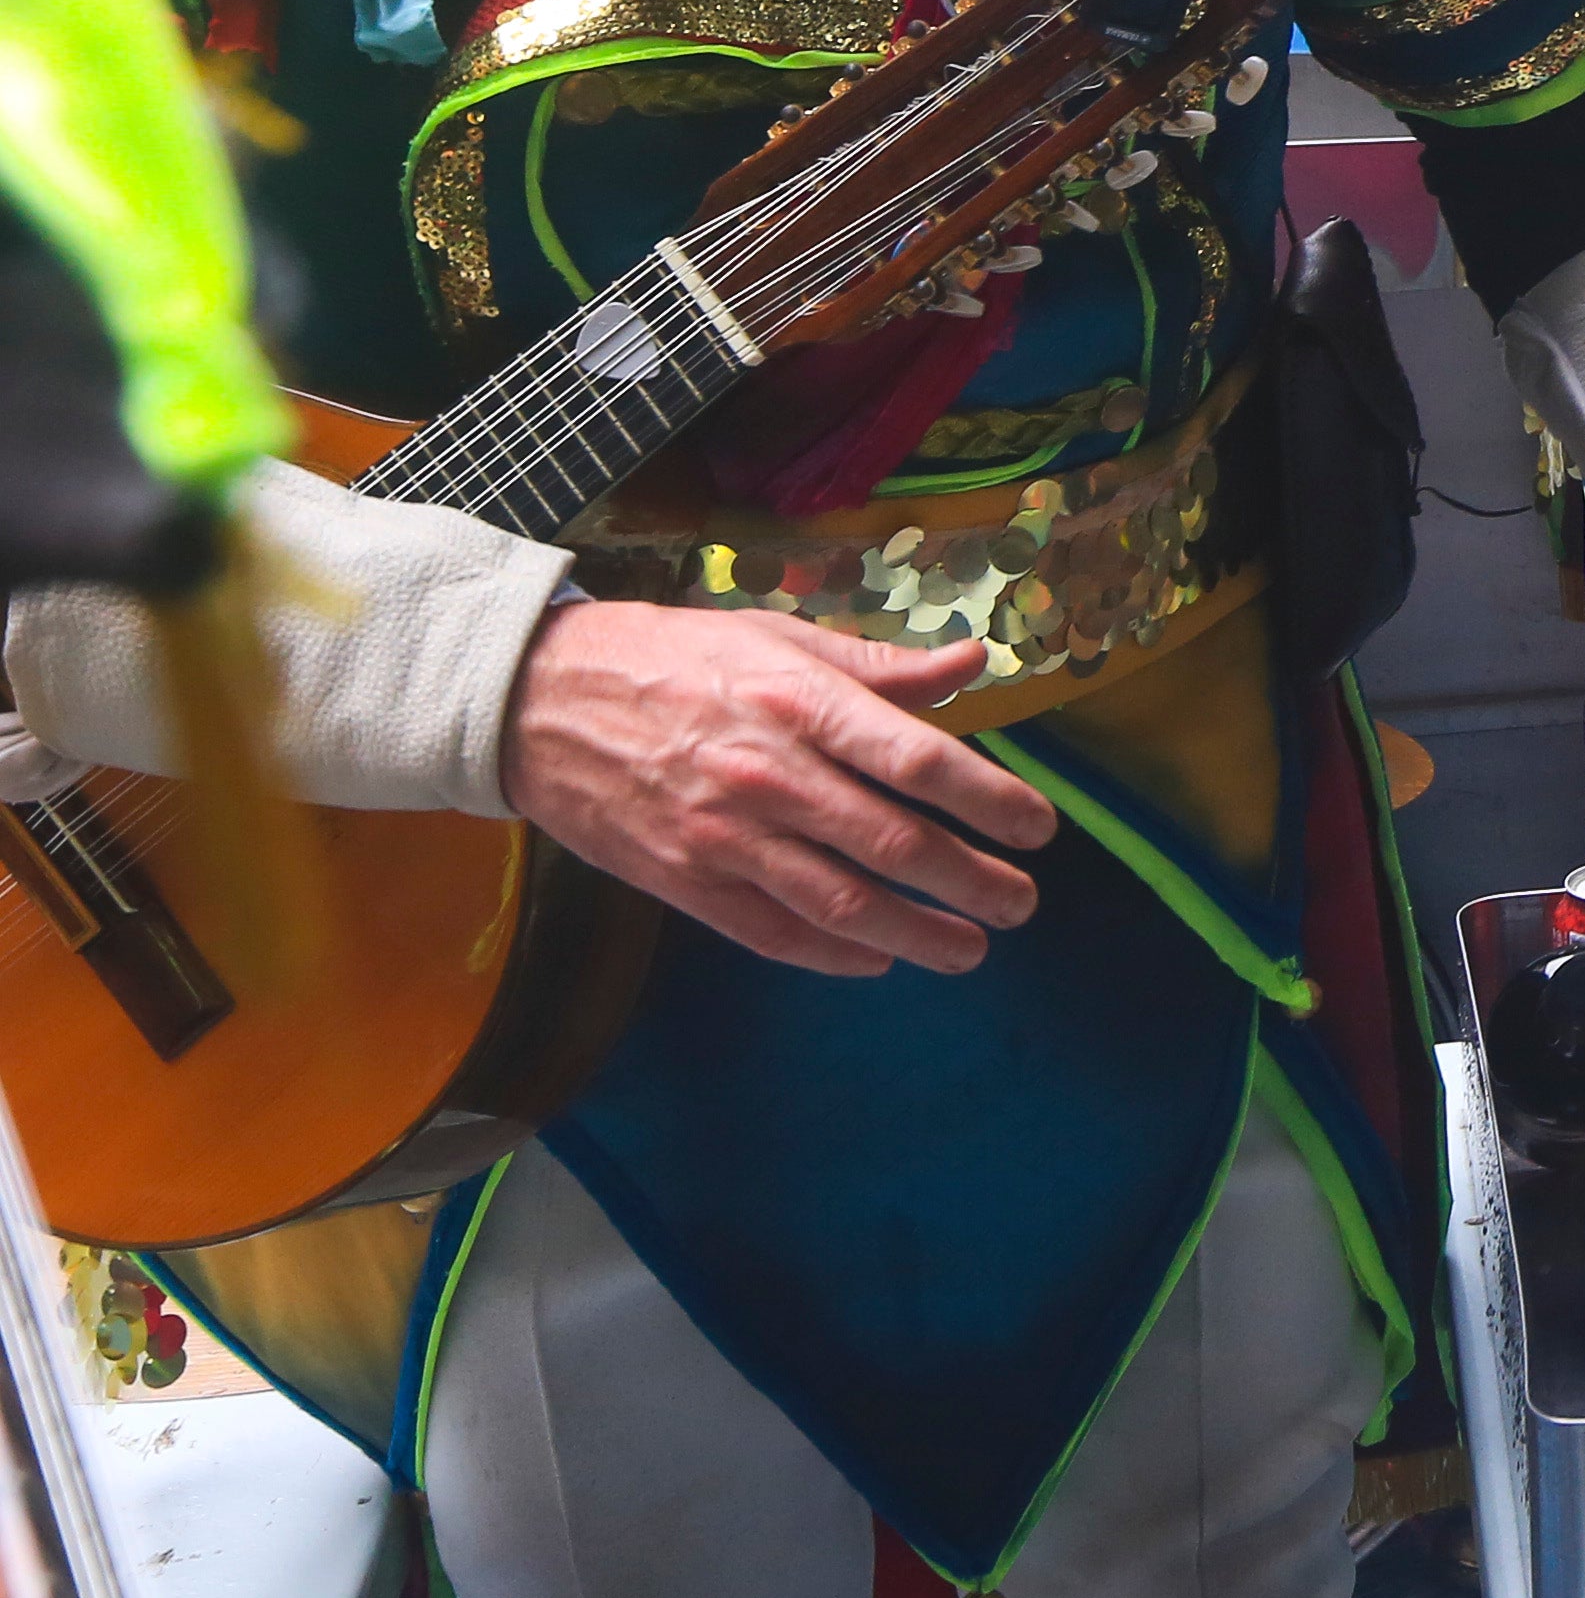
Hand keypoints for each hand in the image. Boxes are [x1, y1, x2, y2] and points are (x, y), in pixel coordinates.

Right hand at [501, 608, 1057, 976]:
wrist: (533, 701)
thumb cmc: (670, 659)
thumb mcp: (777, 639)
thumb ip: (879, 667)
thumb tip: (974, 661)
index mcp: (798, 704)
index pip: (916, 760)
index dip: (989, 800)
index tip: (1038, 829)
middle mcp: (766, 775)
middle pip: (892, 843)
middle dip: (970, 882)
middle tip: (1022, 903)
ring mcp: (722, 837)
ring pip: (839, 903)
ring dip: (917, 935)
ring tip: (970, 949)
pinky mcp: (681, 881)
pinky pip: (770, 932)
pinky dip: (832, 955)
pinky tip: (878, 958)